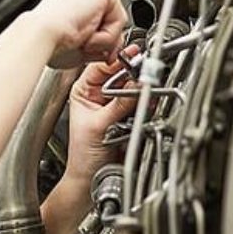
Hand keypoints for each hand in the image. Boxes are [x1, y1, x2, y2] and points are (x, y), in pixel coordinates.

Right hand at [30, 0, 126, 67]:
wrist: (41, 35)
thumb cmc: (48, 40)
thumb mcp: (77, 40)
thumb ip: (98, 41)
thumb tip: (113, 49)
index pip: (98, 12)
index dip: (97, 34)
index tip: (87, 48)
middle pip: (110, 14)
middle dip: (105, 38)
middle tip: (87, 48)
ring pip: (116, 20)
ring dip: (103, 40)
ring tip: (81, 39)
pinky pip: (120, 20)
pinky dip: (106, 37)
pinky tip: (86, 34)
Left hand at [64, 44, 139, 181]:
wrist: (91, 178)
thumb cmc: (84, 156)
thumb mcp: (99, 126)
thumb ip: (119, 105)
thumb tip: (137, 86)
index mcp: (83, 91)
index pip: (101, 66)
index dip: (116, 59)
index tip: (132, 55)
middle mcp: (99, 95)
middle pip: (120, 75)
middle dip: (133, 74)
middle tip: (145, 72)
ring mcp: (114, 106)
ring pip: (131, 88)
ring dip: (141, 89)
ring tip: (148, 89)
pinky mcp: (127, 117)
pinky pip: (139, 103)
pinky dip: (146, 102)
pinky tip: (148, 102)